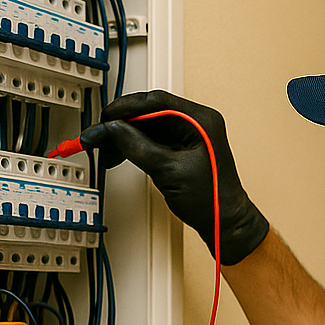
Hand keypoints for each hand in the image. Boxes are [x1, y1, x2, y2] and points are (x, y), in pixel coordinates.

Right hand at [80, 90, 269, 264]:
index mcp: (201, 120)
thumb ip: (137, 146)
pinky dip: (134, 146)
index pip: (157, 102)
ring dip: (125, 136)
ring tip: (106, 149)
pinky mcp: (182, 148)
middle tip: (100, 134)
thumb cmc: (211, 200)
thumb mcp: (168, 170)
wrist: (224, 223)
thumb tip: (113, 129)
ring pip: (148, 126)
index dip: (127, 107)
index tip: (106, 117)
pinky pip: (153, 139)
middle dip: (122, 124)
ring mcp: (190, 135)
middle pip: (150, 112)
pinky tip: (120, 154)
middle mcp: (197, 123)